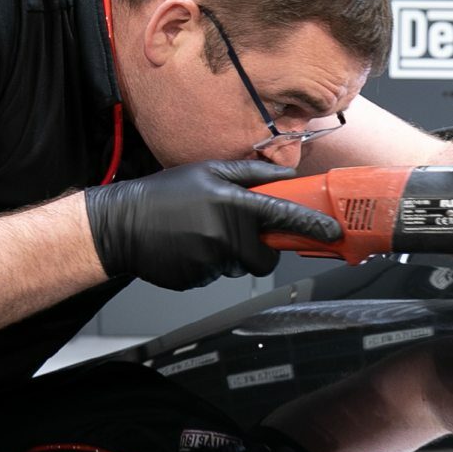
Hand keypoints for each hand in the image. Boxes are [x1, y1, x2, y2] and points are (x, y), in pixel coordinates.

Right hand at [85, 160, 341, 290]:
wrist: (119, 224)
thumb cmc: (164, 194)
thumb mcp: (207, 171)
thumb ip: (249, 175)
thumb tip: (285, 178)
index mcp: (230, 203)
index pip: (283, 215)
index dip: (311, 225)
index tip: (333, 232)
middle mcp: (224, 234)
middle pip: (263, 256)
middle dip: (258, 249)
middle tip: (236, 233)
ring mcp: (210, 260)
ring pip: (238, 266)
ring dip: (229, 255)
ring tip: (200, 234)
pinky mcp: (197, 280)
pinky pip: (216, 276)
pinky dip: (208, 264)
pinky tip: (188, 247)